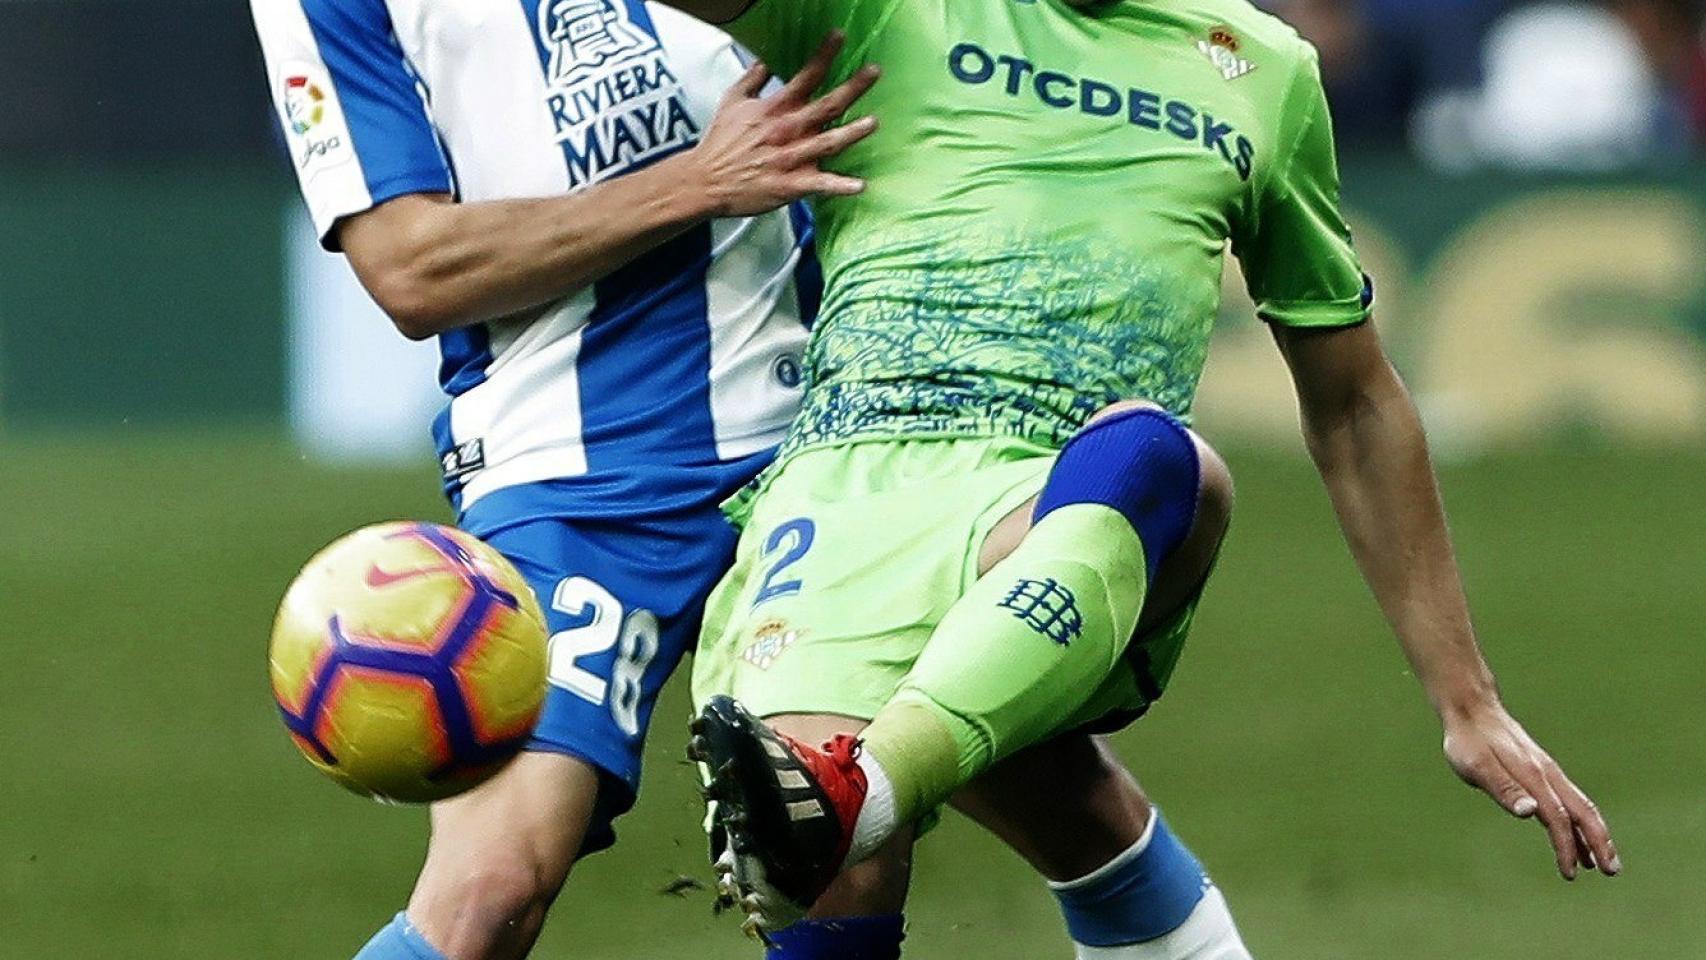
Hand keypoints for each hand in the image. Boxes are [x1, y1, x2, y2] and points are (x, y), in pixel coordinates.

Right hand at [687, 31, 879, 217]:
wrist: (705, 180)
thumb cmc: (720, 143)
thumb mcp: (732, 102)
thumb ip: (752, 80)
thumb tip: (765, 62)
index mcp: (774, 108)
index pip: (804, 76)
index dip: (824, 55)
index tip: (840, 37)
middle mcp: (786, 130)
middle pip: (825, 106)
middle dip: (851, 88)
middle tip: (874, 72)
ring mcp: (789, 158)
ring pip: (827, 143)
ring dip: (852, 133)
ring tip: (872, 123)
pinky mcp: (789, 185)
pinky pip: (819, 185)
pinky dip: (839, 186)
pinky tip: (860, 186)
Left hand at [1442, 700, 1619, 879]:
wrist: (1471, 708)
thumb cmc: (1468, 741)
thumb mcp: (1477, 766)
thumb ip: (1504, 789)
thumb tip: (1530, 813)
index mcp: (1534, 776)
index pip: (1558, 818)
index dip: (1566, 847)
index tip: (1569, 873)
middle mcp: (1547, 774)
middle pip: (1583, 812)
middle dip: (1600, 842)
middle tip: (1612, 872)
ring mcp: (1546, 772)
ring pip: (1579, 806)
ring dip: (1592, 834)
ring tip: (1601, 863)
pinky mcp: (1540, 771)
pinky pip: (1566, 800)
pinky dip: (1576, 822)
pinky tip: (1574, 837)